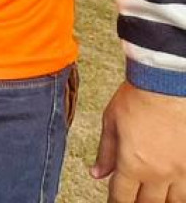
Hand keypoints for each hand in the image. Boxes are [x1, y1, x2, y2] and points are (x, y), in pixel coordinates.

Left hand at [93, 81, 185, 200]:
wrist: (166, 84)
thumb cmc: (137, 98)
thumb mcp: (111, 122)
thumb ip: (106, 152)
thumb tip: (97, 173)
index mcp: (132, 164)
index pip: (122, 197)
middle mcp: (158, 173)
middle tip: (133, 198)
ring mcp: (181, 171)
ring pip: (173, 202)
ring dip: (161, 201)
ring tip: (154, 195)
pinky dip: (180, 193)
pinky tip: (174, 190)